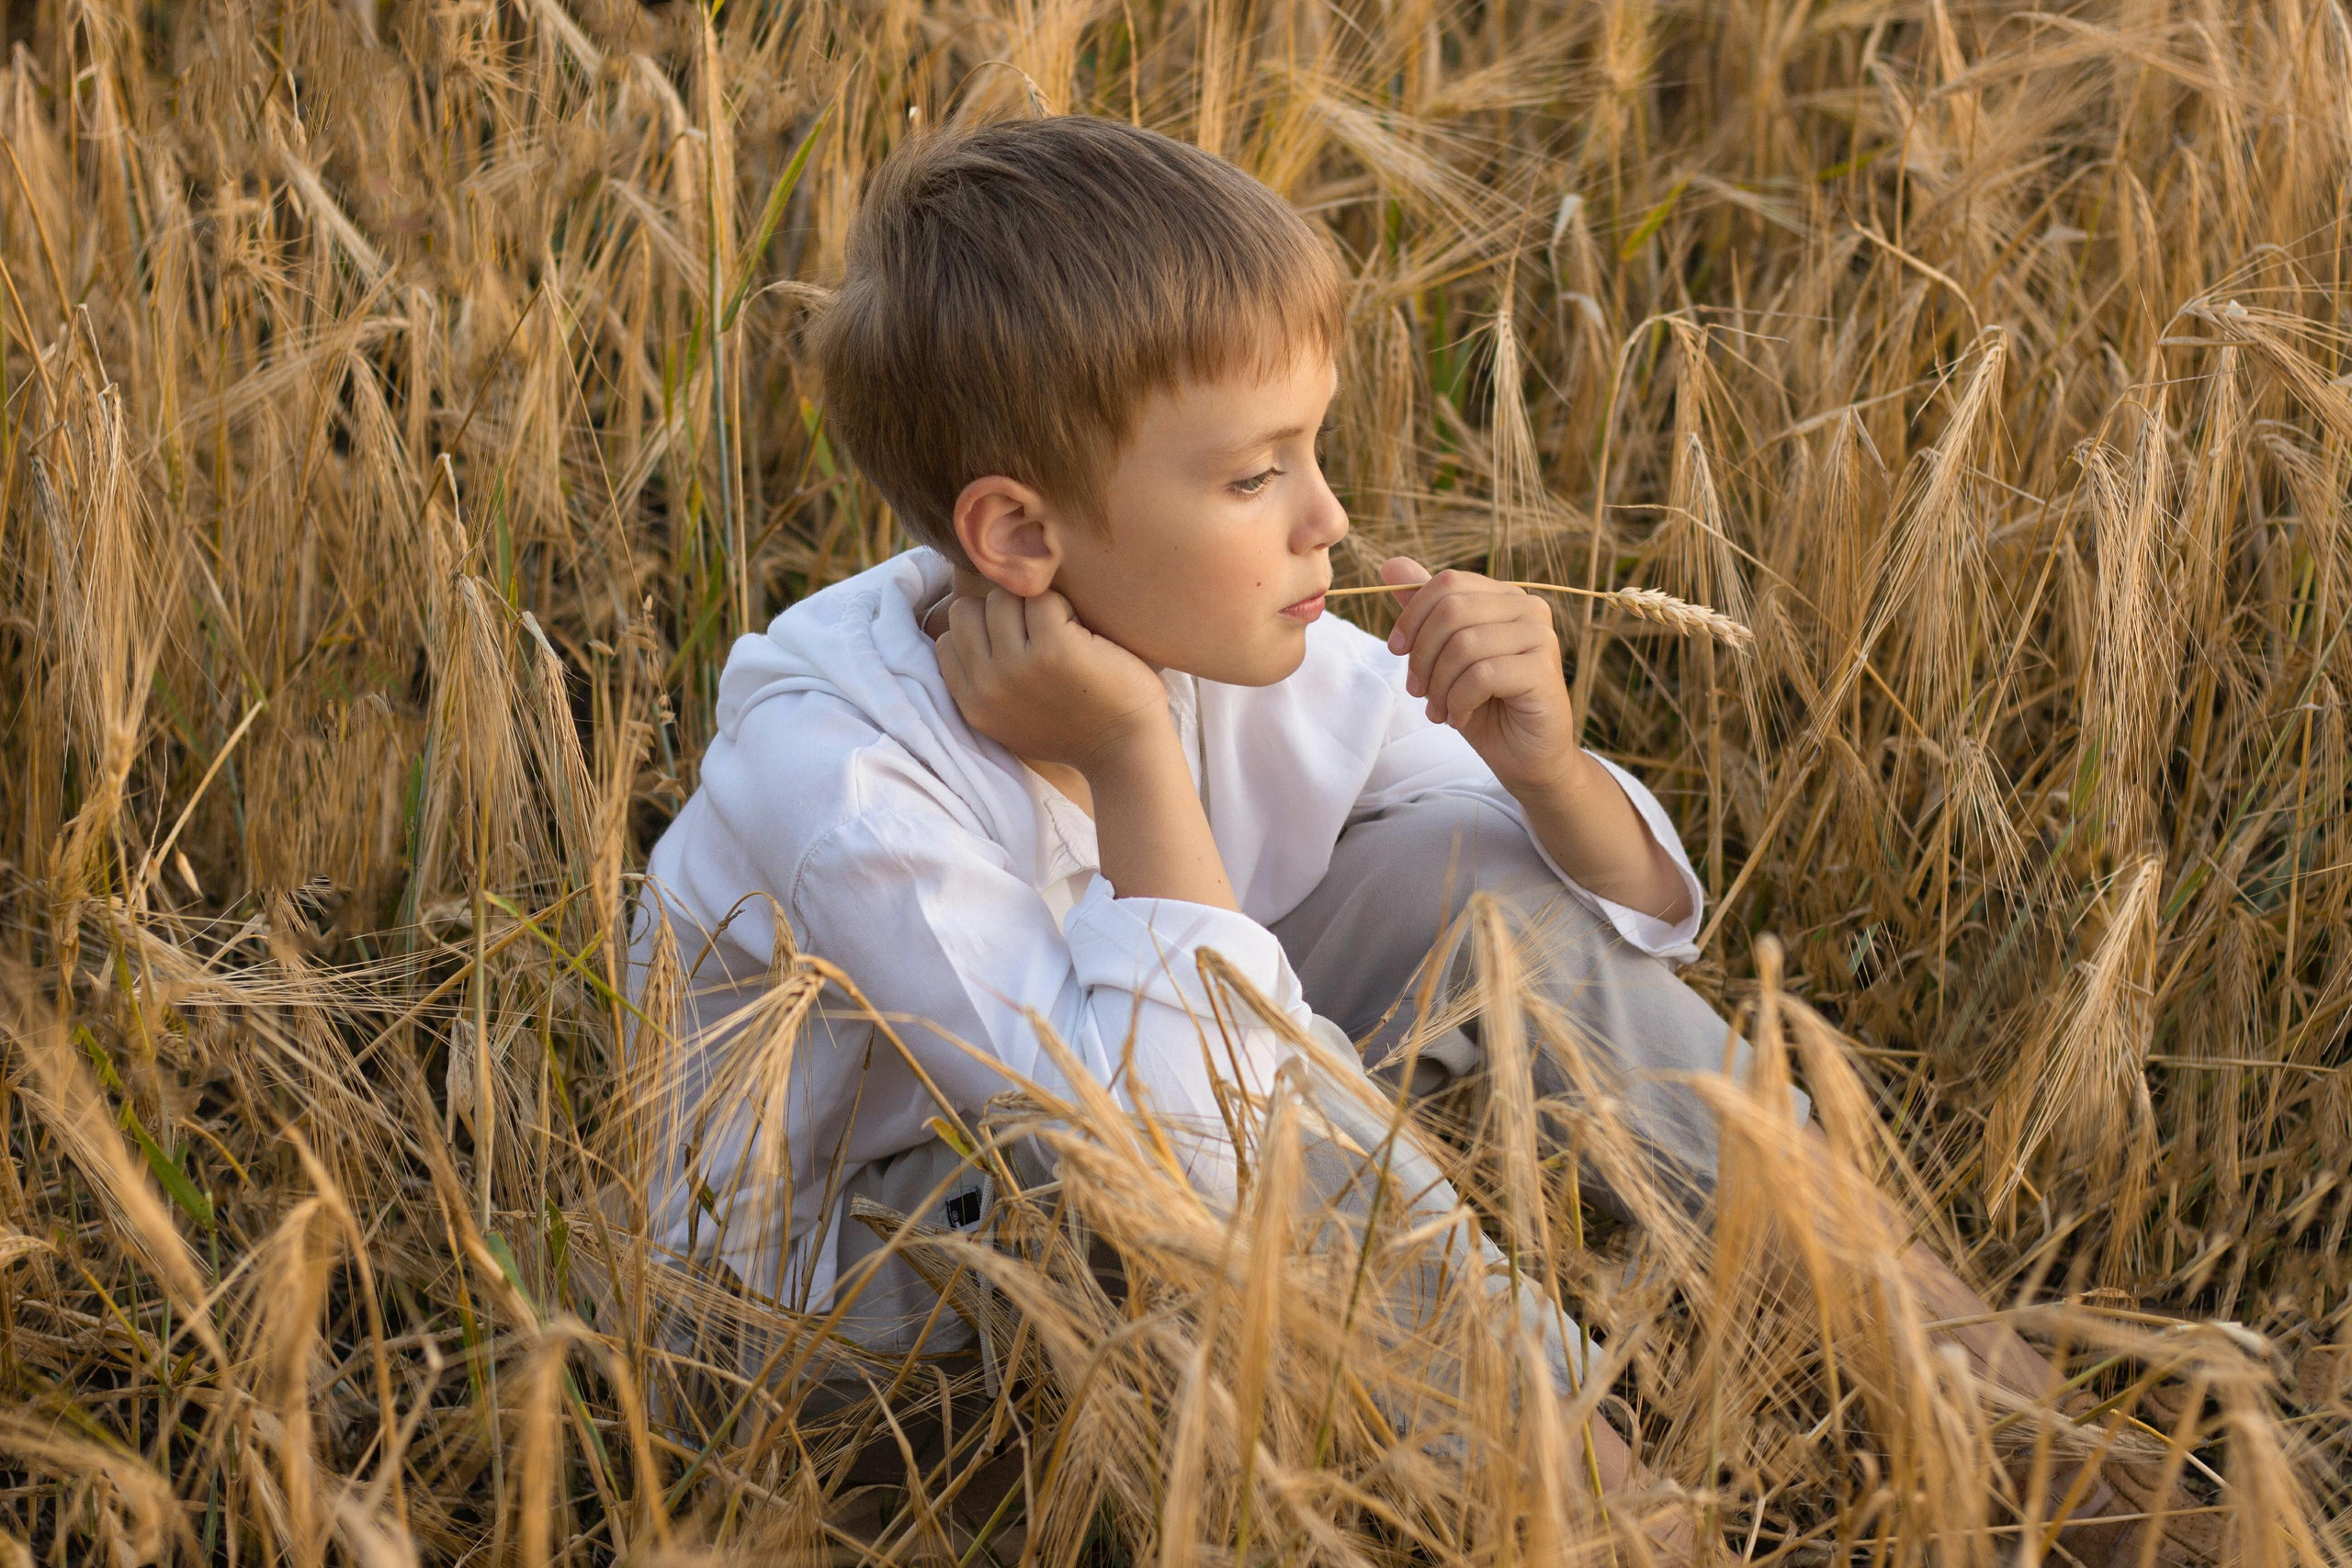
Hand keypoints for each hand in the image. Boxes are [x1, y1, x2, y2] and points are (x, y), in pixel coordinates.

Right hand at [933, 587, 1171, 774]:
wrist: (1126, 752)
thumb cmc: (1078, 729)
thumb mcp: (1011, 721)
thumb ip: (986, 683)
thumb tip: (967, 626)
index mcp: (974, 704)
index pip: (948, 640)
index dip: (980, 630)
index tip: (1014, 641)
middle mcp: (988, 685)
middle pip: (969, 610)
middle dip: (1002, 612)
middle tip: (1040, 632)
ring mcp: (1018, 666)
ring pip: (1002, 598)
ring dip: (1033, 605)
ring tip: (1063, 631)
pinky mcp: (1054, 647)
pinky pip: (1042, 597)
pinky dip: (1064, 605)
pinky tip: (1082, 631)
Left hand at [1382, 556, 1577, 792]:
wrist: (1526, 757)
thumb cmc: (1485, 705)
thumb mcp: (1445, 656)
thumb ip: (1426, 611)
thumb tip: (1391, 566)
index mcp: (1505, 596)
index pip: (1446, 583)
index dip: (1412, 616)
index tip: (1396, 650)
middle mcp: (1529, 607)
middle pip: (1451, 611)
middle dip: (1422, 656)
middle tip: (1417, 691)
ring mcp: (1541, 637)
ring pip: (1464, 645)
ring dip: (1439, 686)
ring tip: (1439, 711)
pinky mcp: (1543, 670)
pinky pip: (1481, 675)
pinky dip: (1459, 702)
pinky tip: (1460, 718)